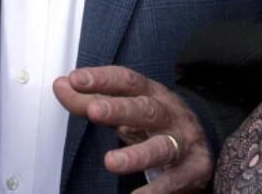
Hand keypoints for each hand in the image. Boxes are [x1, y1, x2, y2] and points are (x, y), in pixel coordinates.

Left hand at [54, 66, 211, 192]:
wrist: (201, 142)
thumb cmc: (155, 122)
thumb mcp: (126, 108)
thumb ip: (91, 99)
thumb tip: (60, 85)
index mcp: (150, 93)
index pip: (126, 80)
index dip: (101, 79)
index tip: (75, 79)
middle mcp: (168, 114)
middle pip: (145, 108)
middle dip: (120, 109)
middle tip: (94, 111)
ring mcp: (183, 141)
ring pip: (162, 146)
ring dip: (137, 155)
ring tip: (111, 163)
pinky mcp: (195, 168)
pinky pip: (174, 181)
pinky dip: (155, 191)